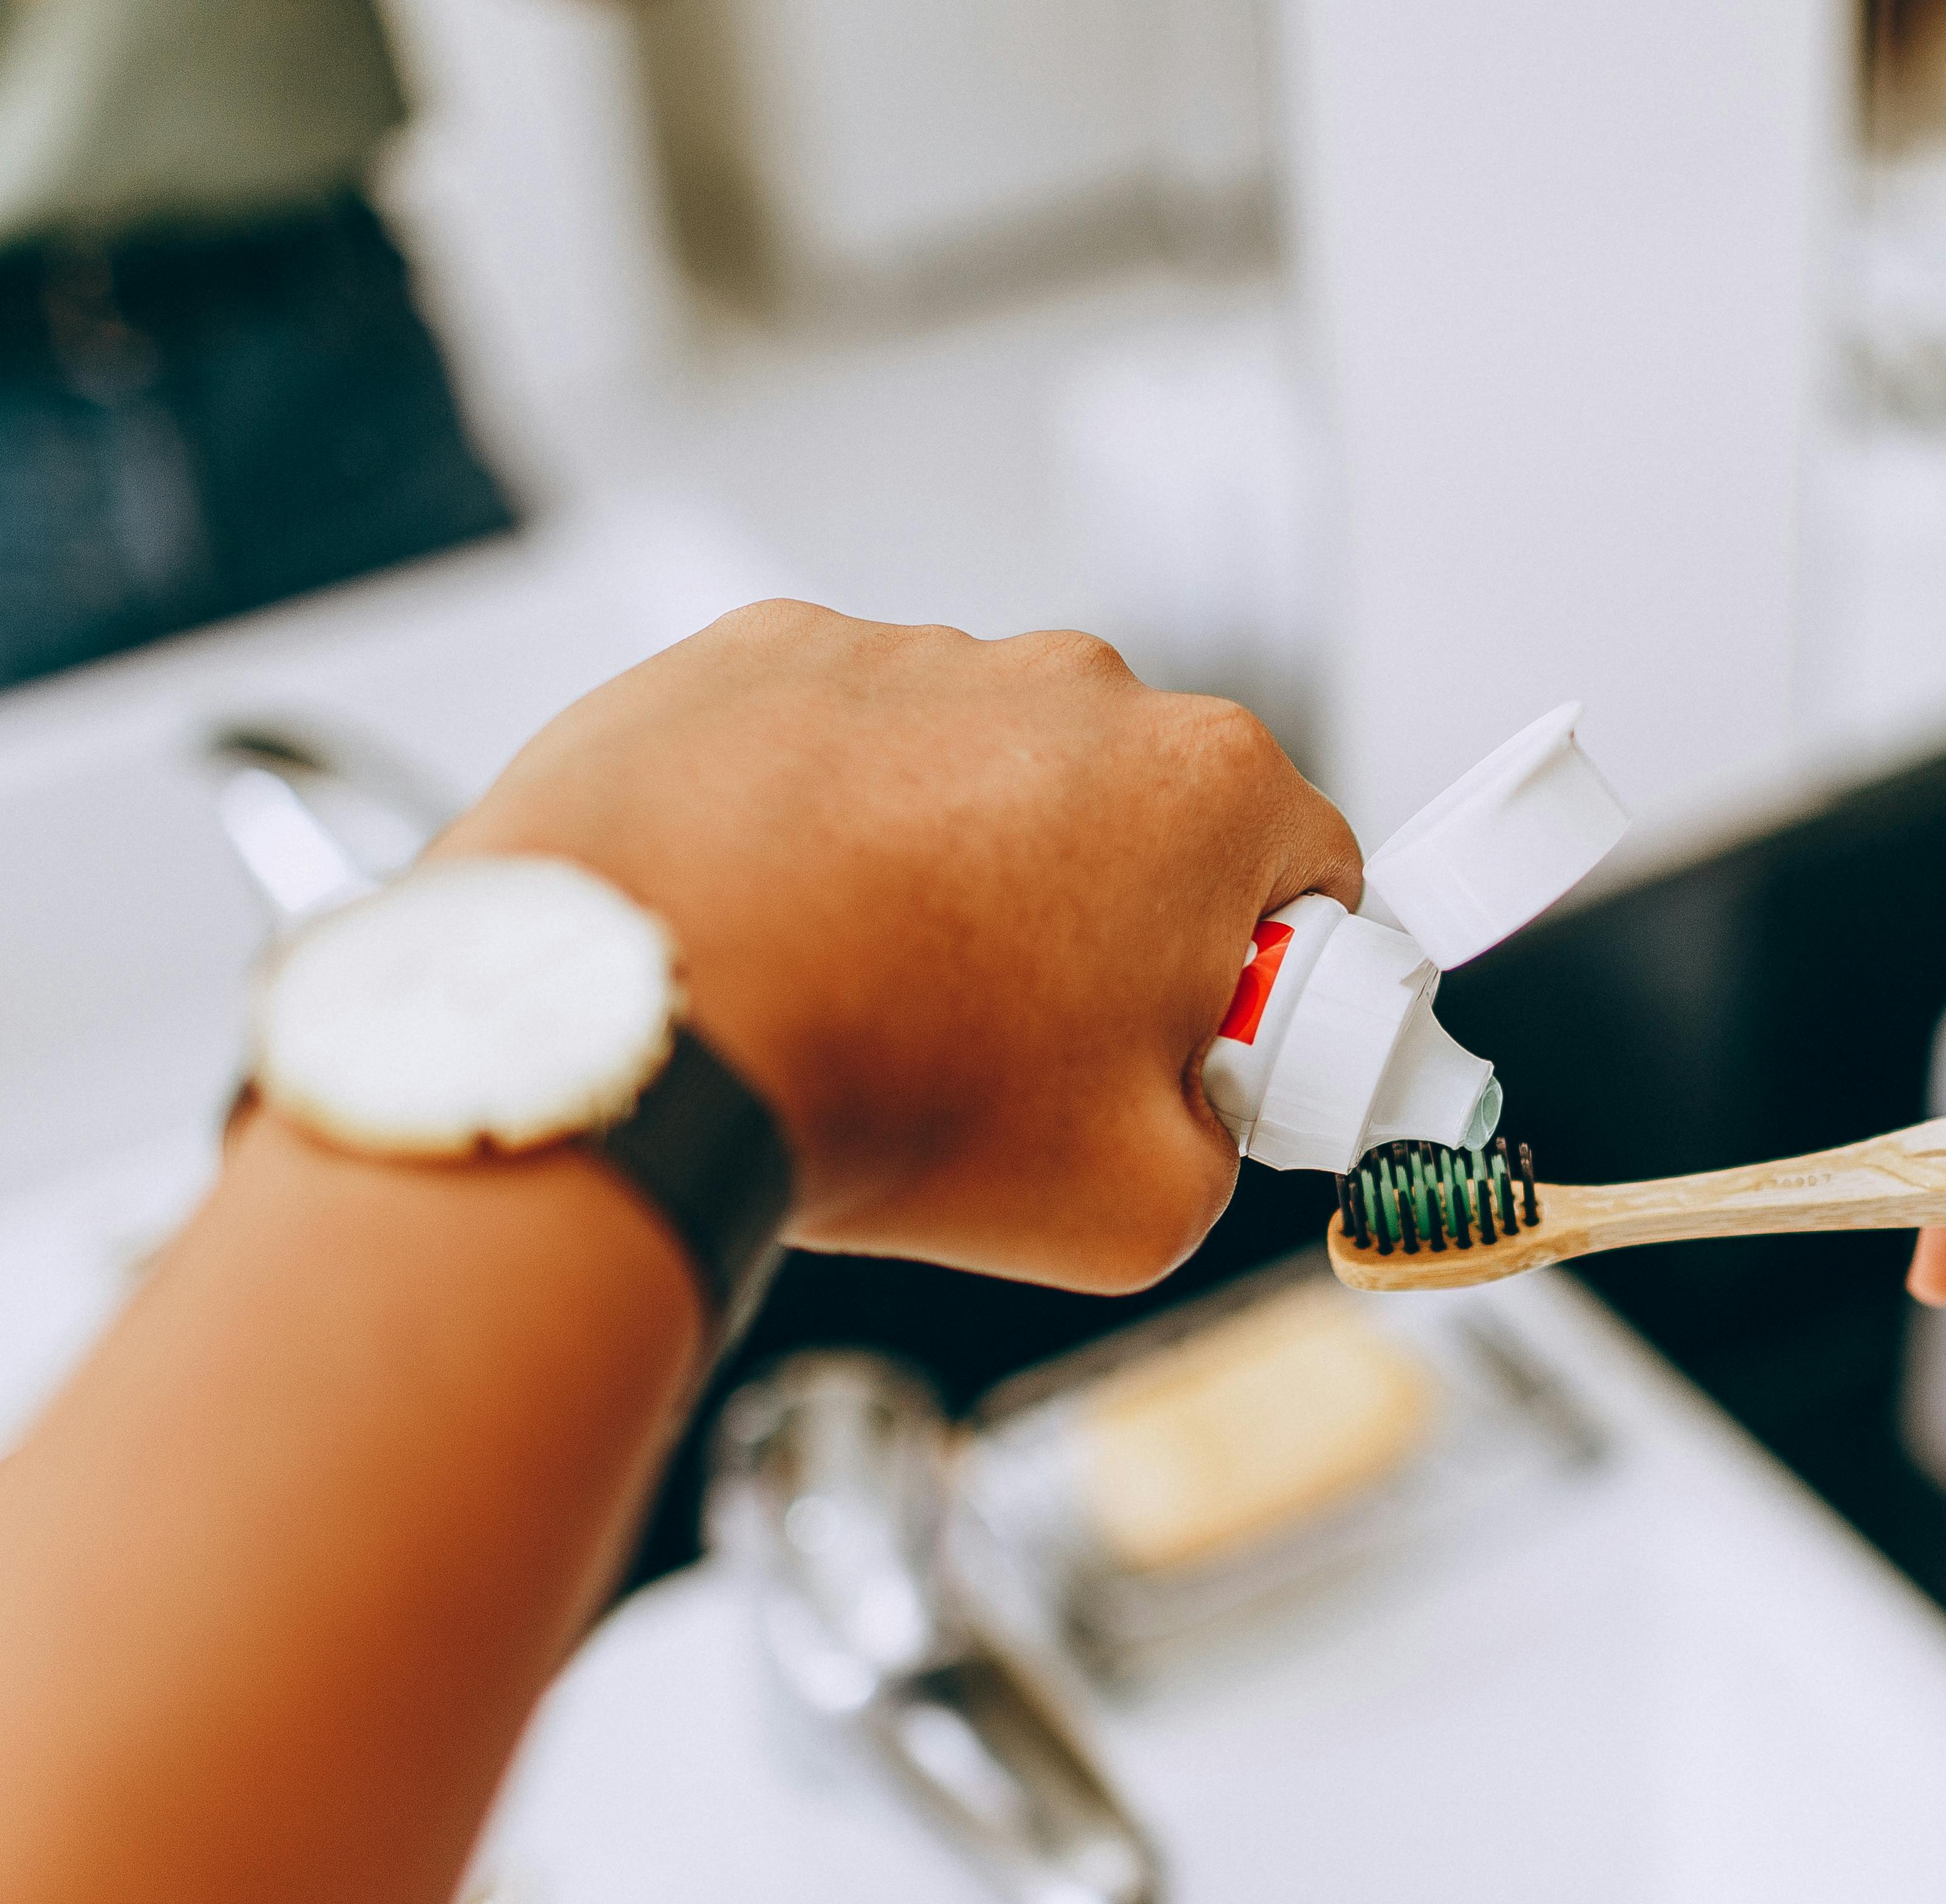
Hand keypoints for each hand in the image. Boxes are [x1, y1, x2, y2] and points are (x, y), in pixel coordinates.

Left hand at [437, 605, 1360, 1290]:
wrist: (633, 1022)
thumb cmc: (883, 1090)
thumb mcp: (1140, 1208)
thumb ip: (1218, 1150)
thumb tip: (1187, 1124)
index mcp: (1208, 791)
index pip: (1312, 876)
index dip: (1271, 985)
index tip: (1202, 1053)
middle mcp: (1074, 686)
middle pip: (1142, 822)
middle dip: (1108, 927)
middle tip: (1024, 1057)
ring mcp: (913, 655)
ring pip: (984, 780)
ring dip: (957, 874)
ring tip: (872, 1001)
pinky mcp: (768, 654)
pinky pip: (836, 749)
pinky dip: (821, 829)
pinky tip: (782, 932)